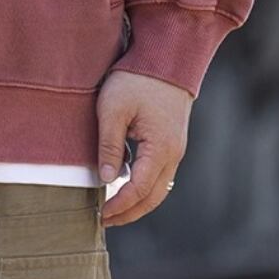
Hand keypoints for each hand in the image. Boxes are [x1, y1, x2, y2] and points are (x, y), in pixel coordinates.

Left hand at [95, 69, 191, 227]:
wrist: (166, 57)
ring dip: (138, 201)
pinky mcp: (172, 141)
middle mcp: (174, 154)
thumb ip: (109, 146)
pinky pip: (160, 173)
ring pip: (159, 187)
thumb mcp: (113, 109)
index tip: (102, 215)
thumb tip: (106, 179)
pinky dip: (144, 186)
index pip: (140, 189)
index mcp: (161, 149)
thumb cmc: (137, 80)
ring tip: (114, 208)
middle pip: (154, 197)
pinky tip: (126, 183)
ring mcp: (176, 148)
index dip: (120, 205)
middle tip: (107, 221)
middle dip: (131, 213)